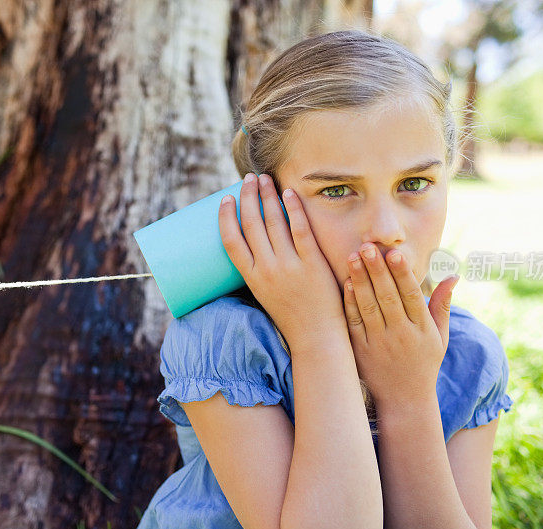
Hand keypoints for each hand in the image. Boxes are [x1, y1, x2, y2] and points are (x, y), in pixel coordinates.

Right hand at [219, 173, 346, 343]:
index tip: (227, 198)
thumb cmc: (290, 315)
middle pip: (251, 224)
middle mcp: (267, 269)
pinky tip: (290, 193)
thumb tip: (254, 240)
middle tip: (249, 178)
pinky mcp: (312, 263)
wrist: (316, 336)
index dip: (226, 216)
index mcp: (251, 278)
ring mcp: (289, 265)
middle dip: (248, 196)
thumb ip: (258, 270)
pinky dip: (294, 208)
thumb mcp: (264, 294)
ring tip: (267, 179)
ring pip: (274, 221)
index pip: (230, 240)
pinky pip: (300, 229)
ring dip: (268, 195)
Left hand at [341, 244, 459, 409]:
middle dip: (377, 271)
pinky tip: (347, 283)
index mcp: (421, 329)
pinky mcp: (361, 350)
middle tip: (367, 246)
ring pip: (369, 307)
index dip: (403, 274)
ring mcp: (379, 343)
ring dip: (360, 281)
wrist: (404, 400)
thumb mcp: (440, 336)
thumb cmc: (424, 362)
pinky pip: (354, 323)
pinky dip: (350, 303)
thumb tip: (453, 276)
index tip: (395, 253)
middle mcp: (401, 335)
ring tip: (353, 257)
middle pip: (388, 298)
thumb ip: (443, 305)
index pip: (411, 296)